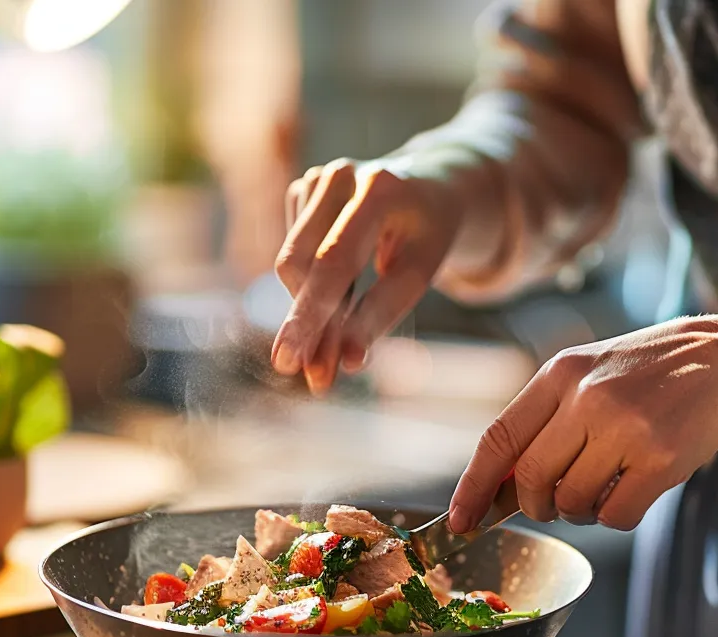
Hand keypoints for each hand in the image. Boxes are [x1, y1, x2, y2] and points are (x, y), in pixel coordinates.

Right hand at [272, 157, 462, 392]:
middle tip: (320, 379)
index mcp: (378, 189)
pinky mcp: (299, 192)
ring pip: (291, 266)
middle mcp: (338, 177)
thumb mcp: (419, 274)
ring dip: (313, 309)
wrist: (429, 189)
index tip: (288, 362)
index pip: (332, 262)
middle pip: (297, 265)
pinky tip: (342, 285)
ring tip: (347, 324)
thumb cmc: (428, 235)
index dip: (309, 316)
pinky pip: (294, 257)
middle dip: (307, 326)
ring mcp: (313, 181)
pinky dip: (313, 286)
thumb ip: (382, 314)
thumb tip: (346, 362)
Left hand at [448, 317, 717, 532]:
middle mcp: (586, 397)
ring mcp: (625, 427)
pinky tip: (632, 490)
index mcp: (559, 374)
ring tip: (604, 484)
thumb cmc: (647, 375)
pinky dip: (616, 516)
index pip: (497, 439)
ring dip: (581, 511)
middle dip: (535, 505)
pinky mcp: (661, 458)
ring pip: (572, 503)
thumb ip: (542, 424)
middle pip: (530, 480)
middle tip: (554, 503)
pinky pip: (615, 515)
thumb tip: (496, 491)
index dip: (473, 486)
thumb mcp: (585, 375)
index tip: (460, 520)